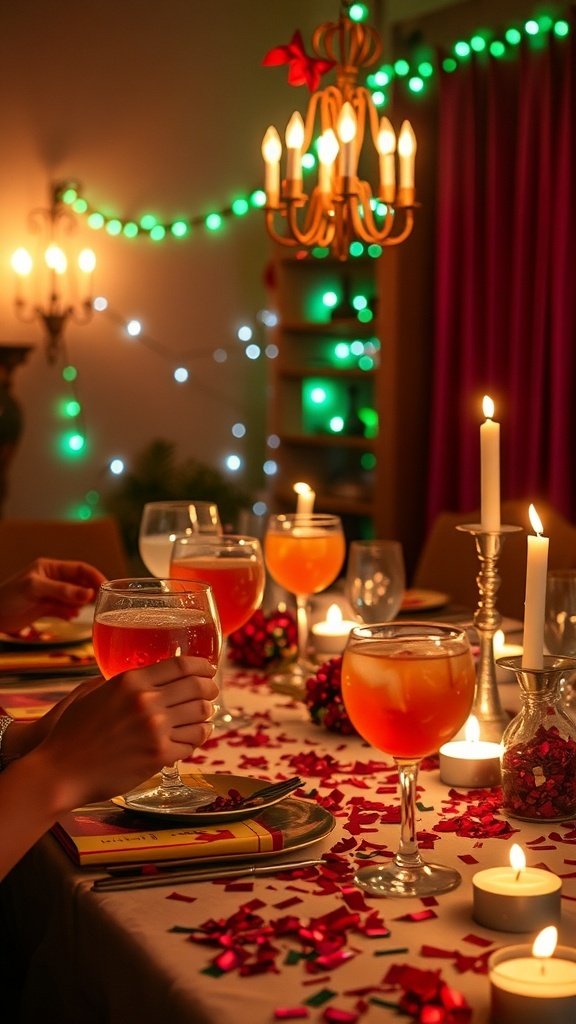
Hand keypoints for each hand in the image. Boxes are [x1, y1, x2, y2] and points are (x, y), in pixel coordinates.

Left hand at [0, 557, 105, 632]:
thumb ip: (62, 591)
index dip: (94, 576)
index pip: (79, 568)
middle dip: (90, 591)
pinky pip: (65, 609)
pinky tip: (71, 617)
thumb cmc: (8, 597)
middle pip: (79, 583)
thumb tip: (88, 594)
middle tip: (101, 601)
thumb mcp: (35, 589)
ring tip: (86, 611)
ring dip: (81, 604)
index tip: (106, 586)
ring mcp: (50, 594)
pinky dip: (70, 613)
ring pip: (73, 597)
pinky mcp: (46, 608)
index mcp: (50, 568)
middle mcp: (52, 579)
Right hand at [36, 656, 218, 810]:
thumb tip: (148, 676)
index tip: (209, 669)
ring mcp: (155, 729)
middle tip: (211, 693)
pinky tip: (193, 738)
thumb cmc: (73, 732)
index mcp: (131, 681)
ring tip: (203, 717)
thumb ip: (124, 683)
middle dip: (210, 689)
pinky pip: (192, 743)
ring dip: (206, 716)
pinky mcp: (159, 756)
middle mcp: (147, 701)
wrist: (61, 770)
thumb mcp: (95, 693)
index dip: (202, 666)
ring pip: (200, 715)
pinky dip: (196, 739)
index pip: (181, 665)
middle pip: (198, 688)